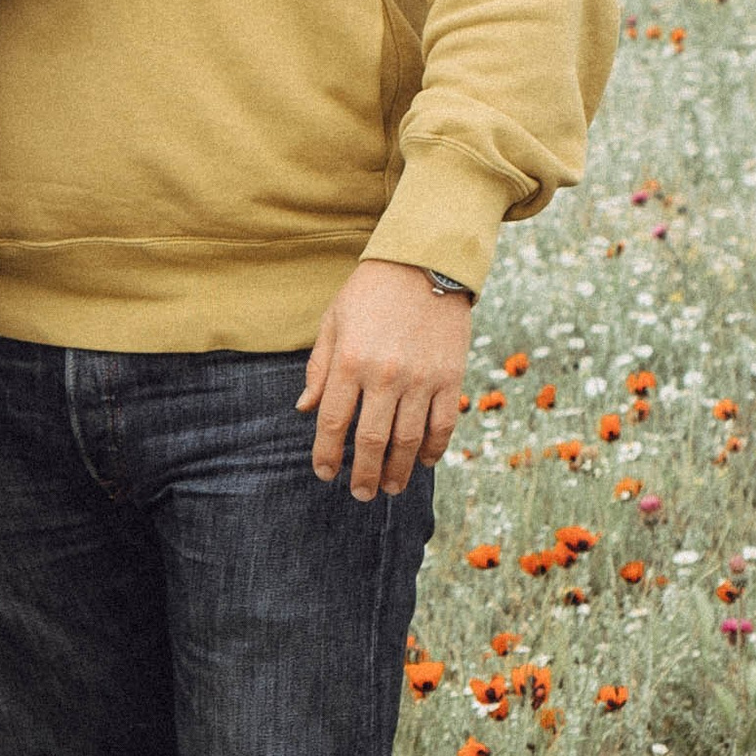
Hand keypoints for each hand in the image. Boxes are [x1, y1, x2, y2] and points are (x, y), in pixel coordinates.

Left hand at [299, 261, 474, 501]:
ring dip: (398, 471)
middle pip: (370, 441)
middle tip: (360, 494)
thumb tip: (305, 409)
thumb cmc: (371, 291)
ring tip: (389, 487)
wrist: (425, 261)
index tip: (325, 473)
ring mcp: (421, 378)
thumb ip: (320, 368)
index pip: (332, 423)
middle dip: (362, 474)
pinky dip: (434, 449)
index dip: (325, 455)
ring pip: (409, 441)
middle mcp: (385, 374)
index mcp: (350, 361)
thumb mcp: (334, 321)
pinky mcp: (450, 376)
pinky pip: (443, 424)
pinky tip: (425, 462)